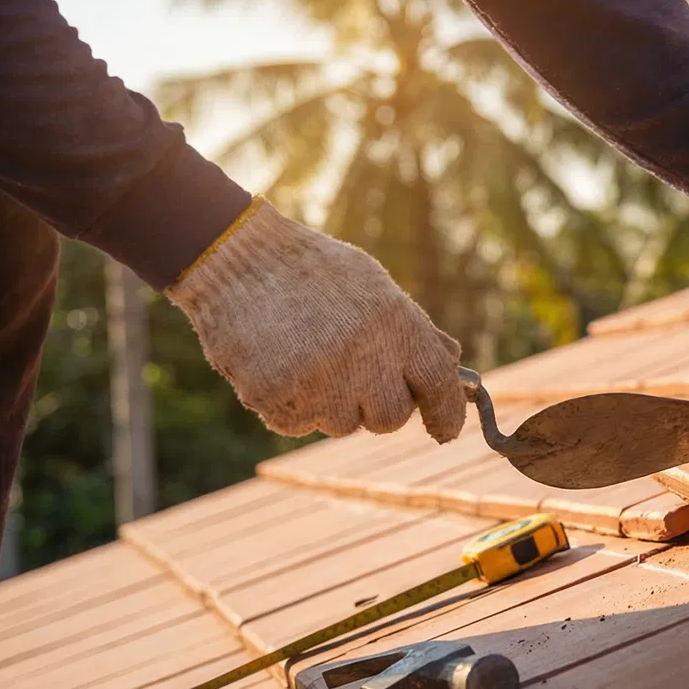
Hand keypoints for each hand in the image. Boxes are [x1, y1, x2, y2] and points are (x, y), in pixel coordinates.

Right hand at [167, 200, 466, 440]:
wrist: (236, 257)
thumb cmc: (313, 272)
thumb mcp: (375, 287)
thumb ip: (415, 330)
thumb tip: (452, 367)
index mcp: (394, 323)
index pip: (437, 384)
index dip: (447, 414)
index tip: (444, 430)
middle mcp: (361, 356)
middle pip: (390, 418)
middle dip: (378, 407)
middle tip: (357, 378)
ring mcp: (316, 380)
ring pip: (340, 425)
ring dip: (330, 405)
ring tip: (309, 357)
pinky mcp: (273, 396)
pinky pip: (295, 425)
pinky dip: (291, 406)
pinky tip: (279, 364)